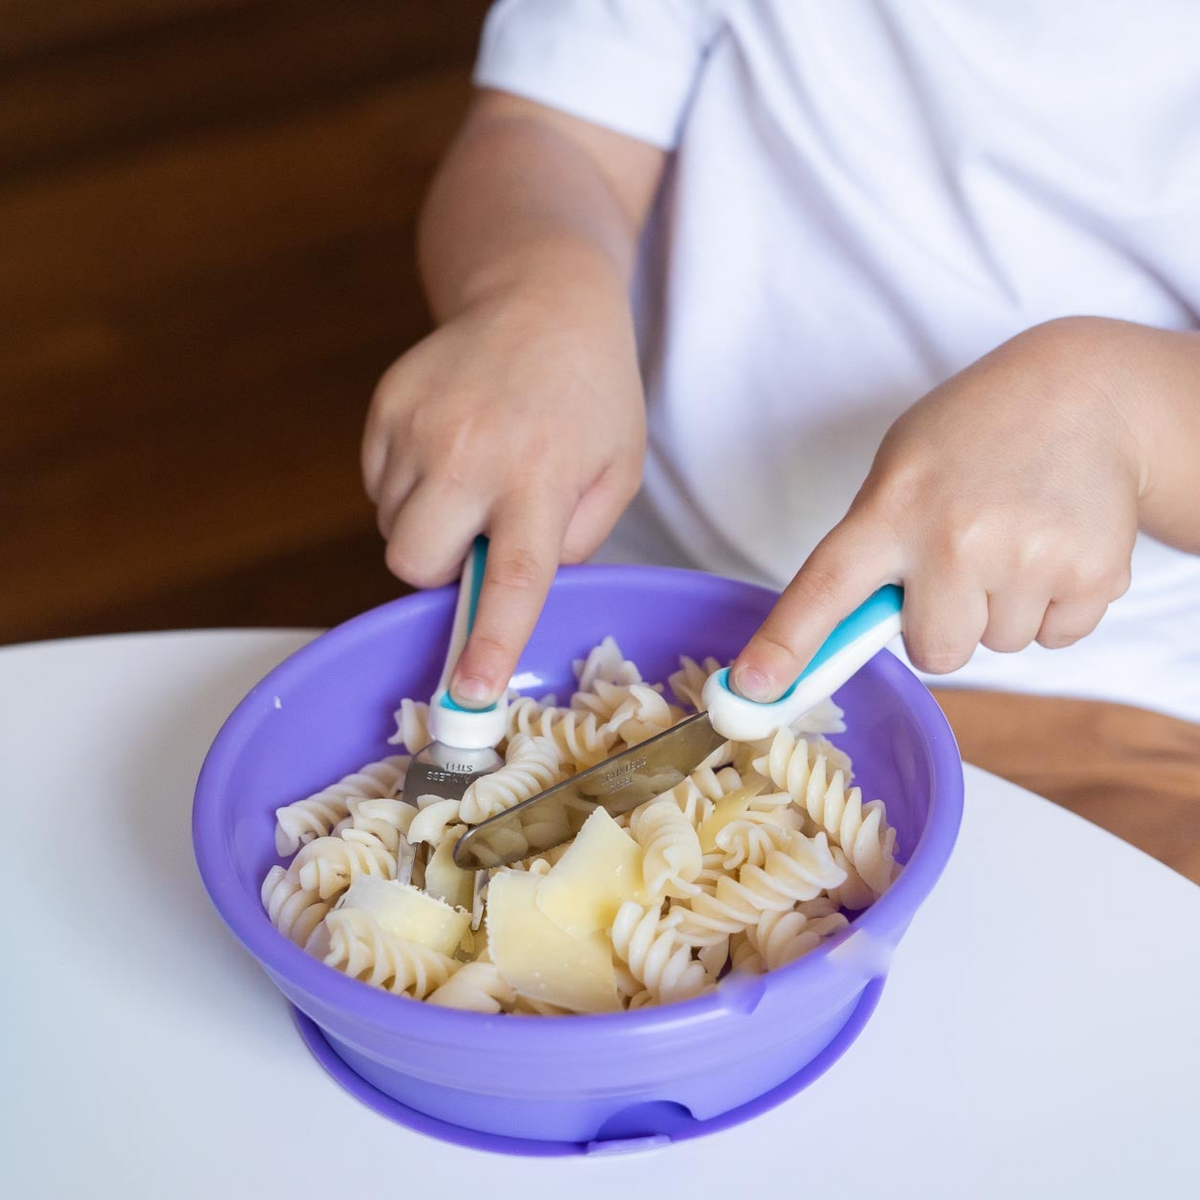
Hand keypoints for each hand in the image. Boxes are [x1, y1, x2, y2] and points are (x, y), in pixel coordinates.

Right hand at [363, 282, 644, 706]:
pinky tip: (451, 448)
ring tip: (475, 473)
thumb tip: (516, 585)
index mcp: (540, 474)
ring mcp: (418, 425)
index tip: (466, 696)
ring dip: (430, 524)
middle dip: (440, 571)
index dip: (488, 643)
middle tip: (481, 533)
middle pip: (414, 563)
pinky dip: (410, 488)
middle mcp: (470, 451)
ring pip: (394, 528)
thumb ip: (575, 538)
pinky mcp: (385, 405)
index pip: (510, 576)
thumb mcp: (617, 469)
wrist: (538, 294)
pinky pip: (378, 487)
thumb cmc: (590, 391)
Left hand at [732, 318, 1146, 699]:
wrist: (1086, 393)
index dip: (785, 643)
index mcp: (892, 508)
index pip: (825, 587)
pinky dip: (1056, 604)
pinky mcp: (1093, 573)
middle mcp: (955, 538)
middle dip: (946, 624)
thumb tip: (845, 635)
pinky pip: (1055, 638)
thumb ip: (873, 547)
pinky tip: (1055, 544)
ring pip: (998, 646)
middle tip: (964, 561)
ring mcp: (1027, 557)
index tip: (750, 688)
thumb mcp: (901, 469)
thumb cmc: (974, 436)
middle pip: (935, 652)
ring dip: (1003, 608)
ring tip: (1016, 537)